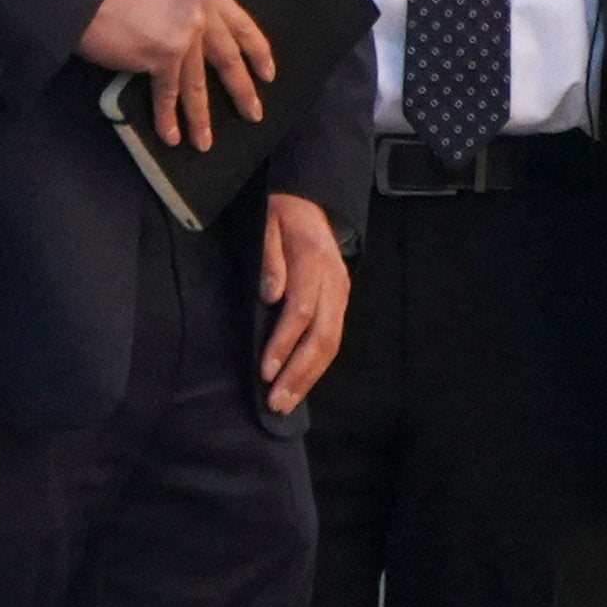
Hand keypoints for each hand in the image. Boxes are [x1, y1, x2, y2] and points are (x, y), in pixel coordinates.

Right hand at [83, 0, 275, 148]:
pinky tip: (172, 136)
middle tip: (254, 114)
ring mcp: (185, 30)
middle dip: (241, 90)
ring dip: (201, 116)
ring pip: (198, 82)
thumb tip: (196, 39)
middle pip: (227, 56)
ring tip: (205, 142)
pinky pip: (169, 92)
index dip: (256, 51)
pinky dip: (169, 116)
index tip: (268, 73)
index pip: (240, 22)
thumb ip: (185, 6)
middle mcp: (200, 7)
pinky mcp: (164, 53)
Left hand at [253, 192, 345, 416]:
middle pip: (322, 336)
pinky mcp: (341, 303)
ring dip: (310, 377)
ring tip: (288, 402)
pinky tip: (302, 383)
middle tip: (277, 401)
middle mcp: (335, 283)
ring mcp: (341, 294)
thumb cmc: (283, 218)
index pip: (301, 311)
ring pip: (332, 343)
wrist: (312, 204)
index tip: (265, 371)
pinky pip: (333, 339)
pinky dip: (318, 366)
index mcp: (315, 262)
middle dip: (299, 372)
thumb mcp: (269, 227)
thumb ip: (269, 260)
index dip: (283, 343)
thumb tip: (270, 296)